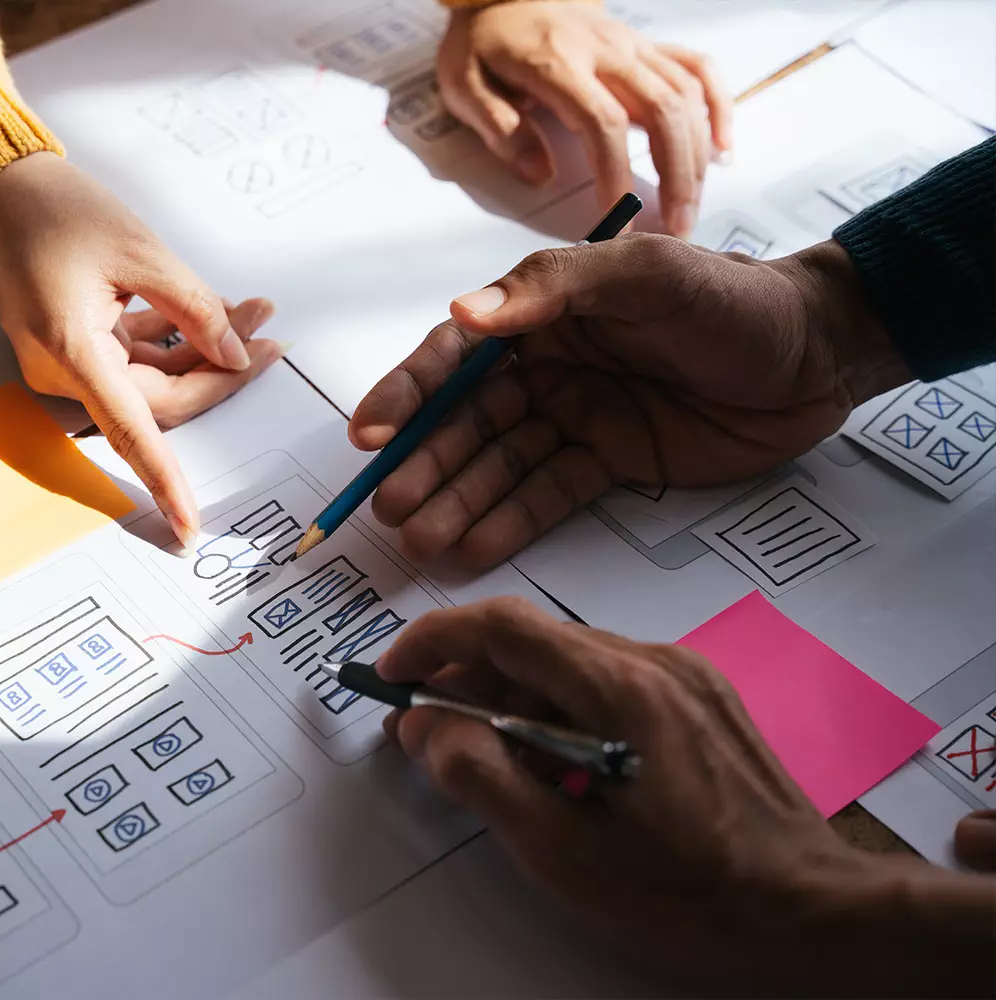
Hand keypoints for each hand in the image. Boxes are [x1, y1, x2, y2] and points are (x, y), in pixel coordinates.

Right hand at [0, 152, 281, 544]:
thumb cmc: (55, 210)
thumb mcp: (140, 250)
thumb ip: (195, 307)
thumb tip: (237, 356)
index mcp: (70, 349)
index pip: (130, 431)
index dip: (164, 481)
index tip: (187, 526)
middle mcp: (61, 371)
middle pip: (159, 402)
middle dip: (219, 373)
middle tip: (270, 335)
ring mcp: (67, 364)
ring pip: (153, 382)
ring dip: (204, 354)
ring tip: (254, 312)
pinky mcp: (75, 350)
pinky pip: (135, 362)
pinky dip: (175, 343)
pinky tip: (215, 315)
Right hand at [349, 235, 910, 568]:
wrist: (820, 355)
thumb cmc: (733, 301)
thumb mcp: (647, 275)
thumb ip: (554, 289)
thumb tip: (465, 312)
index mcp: (544, 312)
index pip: (457, 354)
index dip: (409, 393)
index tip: (369, 435)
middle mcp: (547, 365)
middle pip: (468, 420)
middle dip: (425, 464)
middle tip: (389, 508)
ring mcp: (575, 417)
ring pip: (499, 466)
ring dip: (455, 502)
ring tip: (418, 542)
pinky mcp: (608, 463)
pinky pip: (547, 495)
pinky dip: (507, 522)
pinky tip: (469, 548)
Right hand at [378, 597, 995, 992]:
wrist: (811, 911)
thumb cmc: (686, 893)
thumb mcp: (562, 851)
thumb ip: (480, 776)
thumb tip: (424, 724)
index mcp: (620, 688)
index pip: (503, 626)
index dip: (431, 641)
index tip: (389, 677)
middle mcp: (654, 661)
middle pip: (534, 640)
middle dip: (464, 676)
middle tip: (420, 728)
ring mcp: (684, 676)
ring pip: (569, 661)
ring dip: (510, 694)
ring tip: (478, 750)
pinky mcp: (701, 698)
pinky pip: (607, 681)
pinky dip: (557, 706)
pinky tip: (547, 758)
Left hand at [437, 2, 731, 235]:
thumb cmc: (485, 45)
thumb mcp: (466, 86)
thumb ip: (499, 128)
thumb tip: (539, 173)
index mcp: (559, 63)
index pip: (602, 123)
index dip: (616, 175)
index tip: (618, 219)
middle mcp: (607, 51)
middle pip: (662, 110)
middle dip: (675, 173)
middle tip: (675, 226)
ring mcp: (634, 45)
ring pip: (686, 95)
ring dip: (696, 154)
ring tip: (691, 205)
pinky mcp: (649, 46)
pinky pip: (698, 69)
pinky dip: (718, 107)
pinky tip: (723, 148)